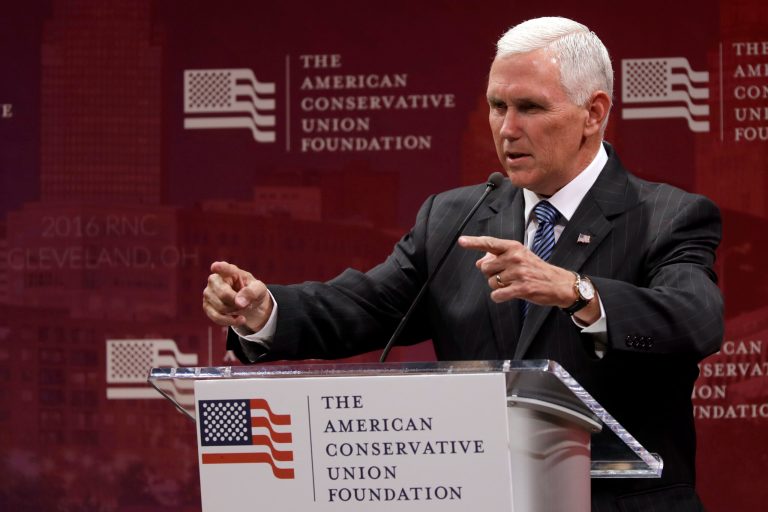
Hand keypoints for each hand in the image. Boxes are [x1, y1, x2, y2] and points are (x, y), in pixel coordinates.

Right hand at [202, 261, 272, 331]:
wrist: (248, 304)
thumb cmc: (253, 291)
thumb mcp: (259, 289)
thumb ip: (252, 292)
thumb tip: (239, 303)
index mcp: (230, 271)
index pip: (223, 268)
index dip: (219, 268)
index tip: (215, 267)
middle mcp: (215, 279)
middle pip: (223, 294)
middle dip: (237, 303)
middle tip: (246, 304)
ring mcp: (208, 293)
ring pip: (220, 307)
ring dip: (235, 312)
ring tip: (242, 309)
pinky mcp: (207, 306)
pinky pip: (215, 317)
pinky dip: (229, 321)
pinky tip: (239, 319)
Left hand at [458, 235, 576, 306]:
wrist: (558, 283)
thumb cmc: (535, 269)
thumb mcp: (519, 257)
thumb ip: (498, 257)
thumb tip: (479, 263)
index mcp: (514, 247)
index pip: (490, 243)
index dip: (473, 242)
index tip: (461, 241)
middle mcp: (515, 257)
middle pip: (485, 268)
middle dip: (491, 274)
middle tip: (507, 275)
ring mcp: (519, 273)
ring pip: (491, 282)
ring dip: (498, 286)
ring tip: (512, 283)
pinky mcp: (521, 288)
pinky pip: (497, 294)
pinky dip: (499, 296)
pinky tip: (508, 294)